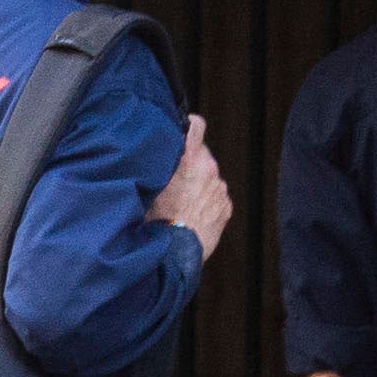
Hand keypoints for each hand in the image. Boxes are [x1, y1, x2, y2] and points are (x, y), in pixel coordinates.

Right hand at [152, 114, 232, 260]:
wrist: (176, 251)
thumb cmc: (157, 219)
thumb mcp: (149, 185)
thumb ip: (159, 164)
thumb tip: (155, 152)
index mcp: (189, 158)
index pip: (196, 124)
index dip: (189, 126)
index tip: (183, 132)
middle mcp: (209, 168)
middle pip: (201, 154)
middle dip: (190, 163)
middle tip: (174, 180)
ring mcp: (220, 188)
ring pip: (208, 177)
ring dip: (198, 184)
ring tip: (181, 203)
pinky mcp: (227, 206)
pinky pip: (216, 196)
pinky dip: (206, 201)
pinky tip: (191, 214)